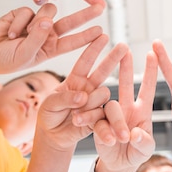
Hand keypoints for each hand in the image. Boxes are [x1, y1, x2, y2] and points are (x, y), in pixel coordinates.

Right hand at [0, 3, 102, 72]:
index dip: (87, 37)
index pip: (73, 42)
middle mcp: (47, 34)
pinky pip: (28, 11)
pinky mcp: (25, 12)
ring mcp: (37, 22)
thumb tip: (47, 19)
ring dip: (36, 22)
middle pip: (70, 22)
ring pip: (48, 12)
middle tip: (100, 7)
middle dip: (84, 15)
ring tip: (20, 37)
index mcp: (51, 48)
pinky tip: (9, 33)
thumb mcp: (25, 55)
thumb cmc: (6, 59)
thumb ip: (37, 38)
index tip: (102, 32)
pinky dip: (18, 23)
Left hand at [36, 35, 128, 150]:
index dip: (93, 49)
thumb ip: (64, 98)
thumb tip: (83, 97)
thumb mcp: (49, 104)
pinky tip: (95, 128)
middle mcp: (87, 88)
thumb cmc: (49, 116)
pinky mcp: (99, 118)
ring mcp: (94, 102)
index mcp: (74, 80)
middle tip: (123, 46)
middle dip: (112, 58)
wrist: (52, 137)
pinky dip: (101, 123)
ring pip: (102, 95)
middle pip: (102, 71)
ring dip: (90, 104)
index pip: (85, 61)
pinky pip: (103, 117)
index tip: (102, 35)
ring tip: (75, 117)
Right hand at [91, 50, 157, 171]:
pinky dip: (100, 130)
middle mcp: (126, 108)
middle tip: (124, 49)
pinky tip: (105, 138)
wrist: (120, 165)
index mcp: (142, 110)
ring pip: (111, 107)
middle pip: (125, 84)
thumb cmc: (137, 153)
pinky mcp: (98, 124)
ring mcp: (111, 115)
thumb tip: (135, 134)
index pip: (148, 88)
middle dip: (125, 67)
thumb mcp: (146, 150)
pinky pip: (97, 122)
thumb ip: (144, 142)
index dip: (151, 71)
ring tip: (121, 138)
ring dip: (117, 121)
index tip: (152, 53)